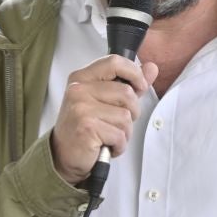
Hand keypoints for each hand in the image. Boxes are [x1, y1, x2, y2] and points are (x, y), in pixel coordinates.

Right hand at [49, 55, 158, 184]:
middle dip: (132, 112)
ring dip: (125, 131)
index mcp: (82, 77)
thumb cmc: (88, 126)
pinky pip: (120, 134)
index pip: (115, 62)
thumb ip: (130, 82)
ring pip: (126, 116)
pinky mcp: (86, 127)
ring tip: (109, 135)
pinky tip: (106, 146)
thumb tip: (152, 67)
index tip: (140, 87)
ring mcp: (80, 108)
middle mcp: (78, 89)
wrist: (64, 155)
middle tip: (116, 122)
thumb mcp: (107, 100)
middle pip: (127, 93)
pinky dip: (119, 145)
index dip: (134, 73)